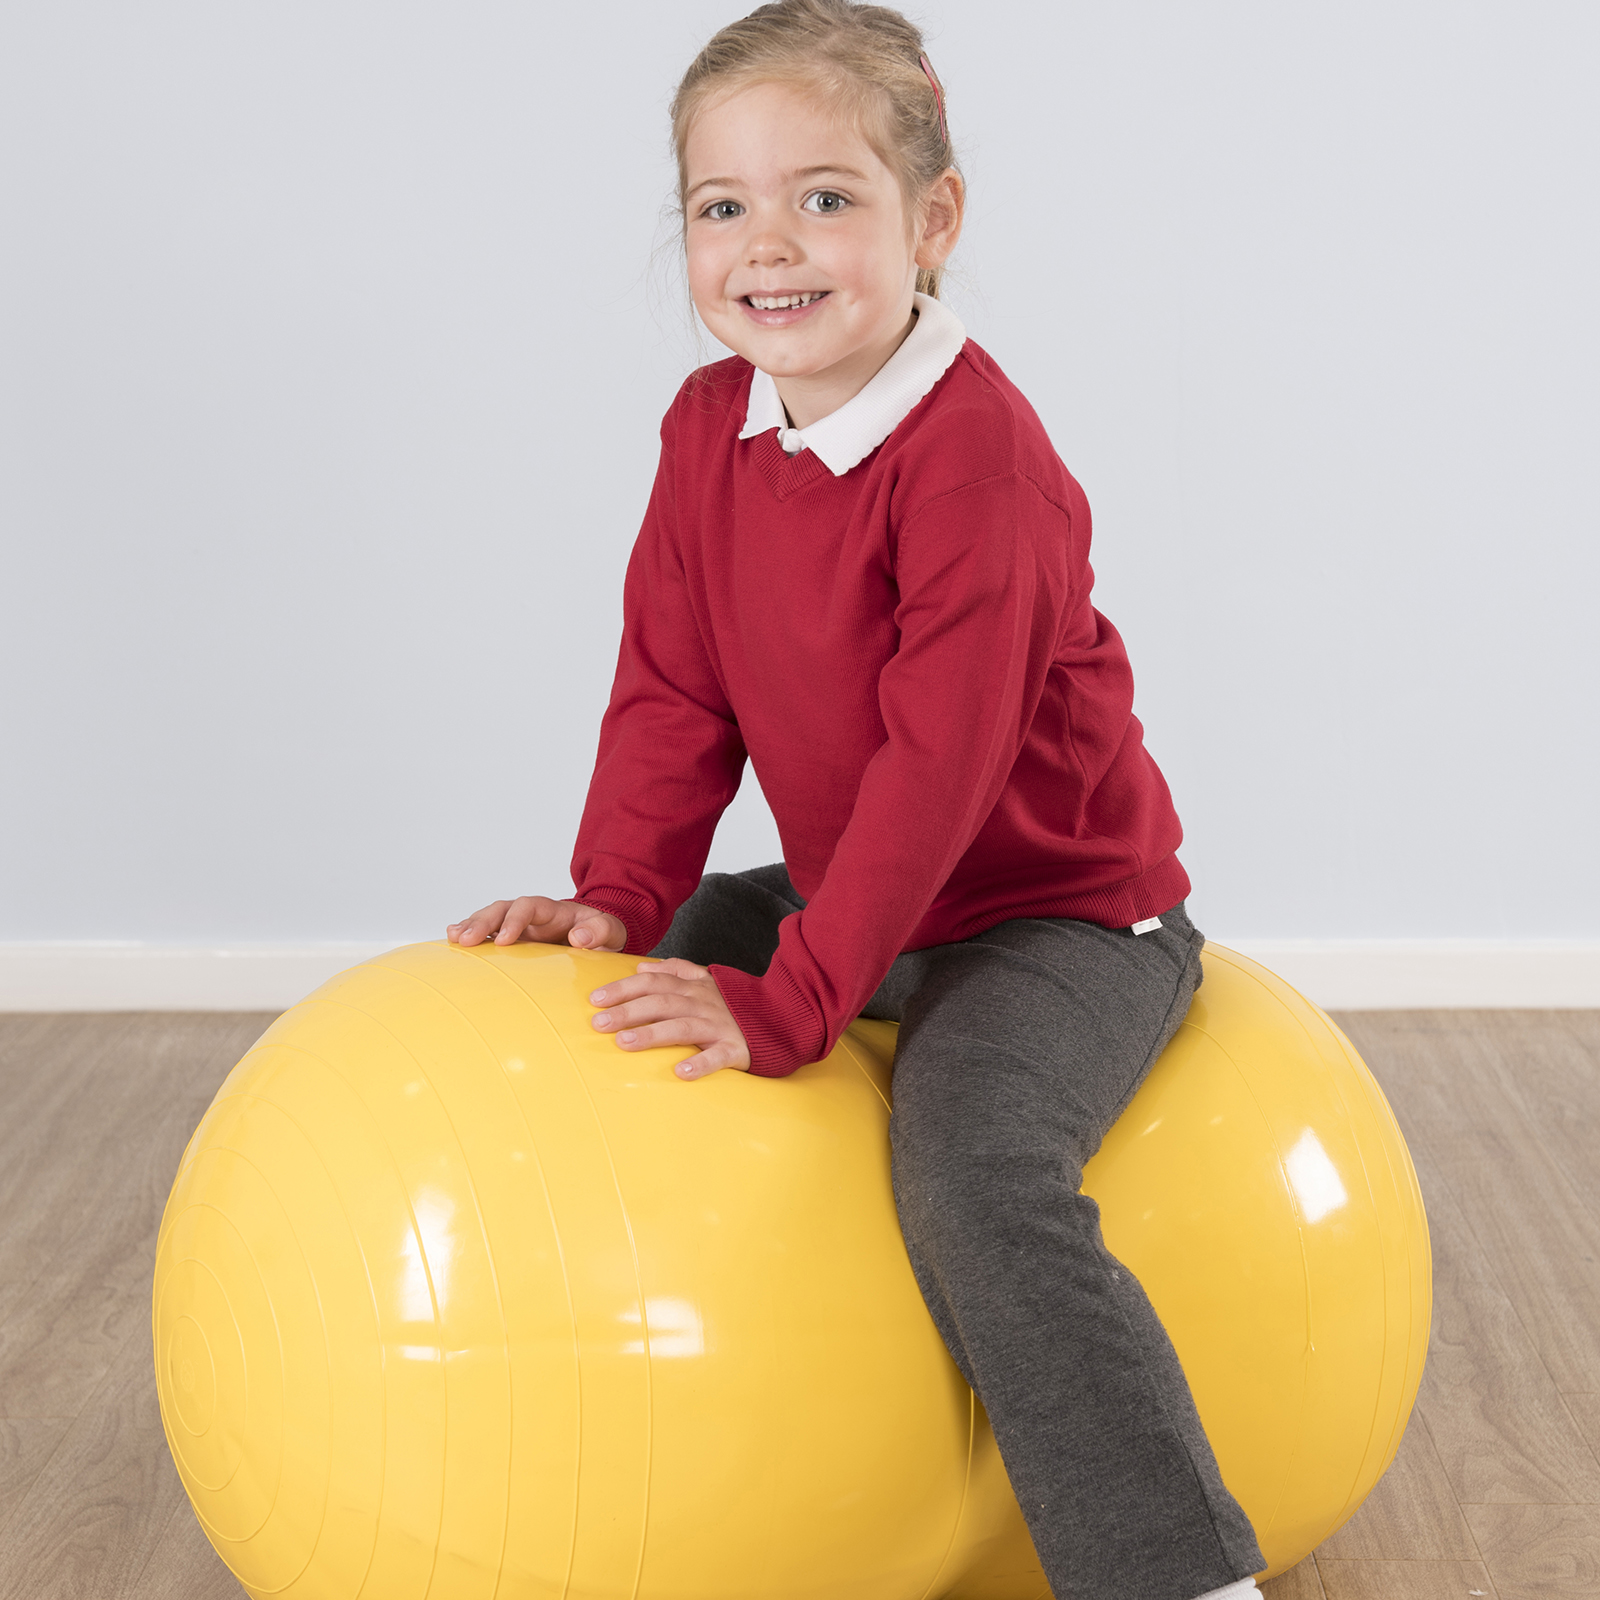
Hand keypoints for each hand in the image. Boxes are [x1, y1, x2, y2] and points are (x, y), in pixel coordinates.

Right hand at [448, 896, 627, 951]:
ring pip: (490, 918)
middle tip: (467, 939)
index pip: (529, 906)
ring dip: (471, 926)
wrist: (598, 936)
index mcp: (553, 910)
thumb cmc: (602, 933)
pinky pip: (487, 933)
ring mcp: (518, 926)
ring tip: (453, 939)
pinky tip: (451, 941)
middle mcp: (531, 915)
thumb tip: (579, 938)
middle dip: (483, 922)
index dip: (515, 920)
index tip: (505, 940)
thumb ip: (600, 931)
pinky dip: (470, 934)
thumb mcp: (611, 932)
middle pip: (502, 909)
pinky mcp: (511, 939)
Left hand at [589, 958, 751, 1079]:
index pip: (653, 981)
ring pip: (682, 1027)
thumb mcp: (707, 979)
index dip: (624, 988)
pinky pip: (718, 1056)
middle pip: (661, 1002)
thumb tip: (642, 967)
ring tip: (624, 1043)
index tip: (596, 999)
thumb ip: (676, 970)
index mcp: (693, 987)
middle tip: (599, 1023)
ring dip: (653, 1034)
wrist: (784, 1014)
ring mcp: (720, 1026)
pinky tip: (682, 1073)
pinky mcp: (737, 1048)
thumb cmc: (736, 1002)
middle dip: (629, 1011)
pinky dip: (701, 1063)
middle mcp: (703, 1003)